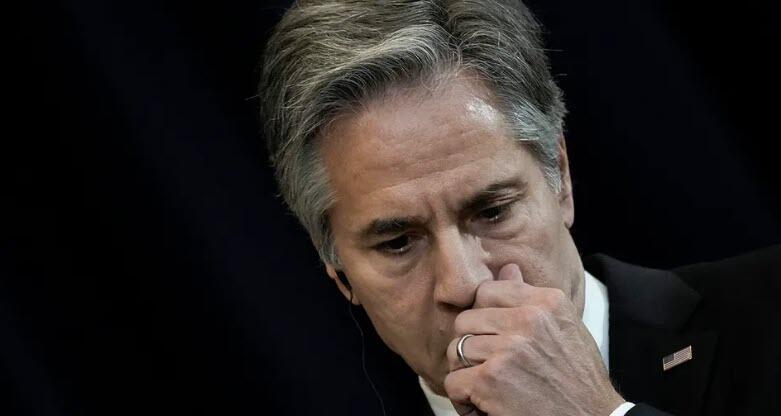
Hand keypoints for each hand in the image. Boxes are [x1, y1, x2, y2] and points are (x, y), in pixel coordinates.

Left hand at [444, 264, 624, 415]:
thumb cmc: (576, 378)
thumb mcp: (563, 328)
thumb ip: (531, 299)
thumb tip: (507, 267)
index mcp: (547, 302)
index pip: (487, 291)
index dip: (483, 317)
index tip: (494, 339)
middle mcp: (528, 320)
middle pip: (465, 320)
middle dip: (471, 347)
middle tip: (489, 368)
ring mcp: (508, 349)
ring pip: (456, 350)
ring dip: (467, 374)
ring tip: (489, 387)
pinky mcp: (490, 379)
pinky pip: (453, 381)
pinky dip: (464, 399)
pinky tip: (485, 405)